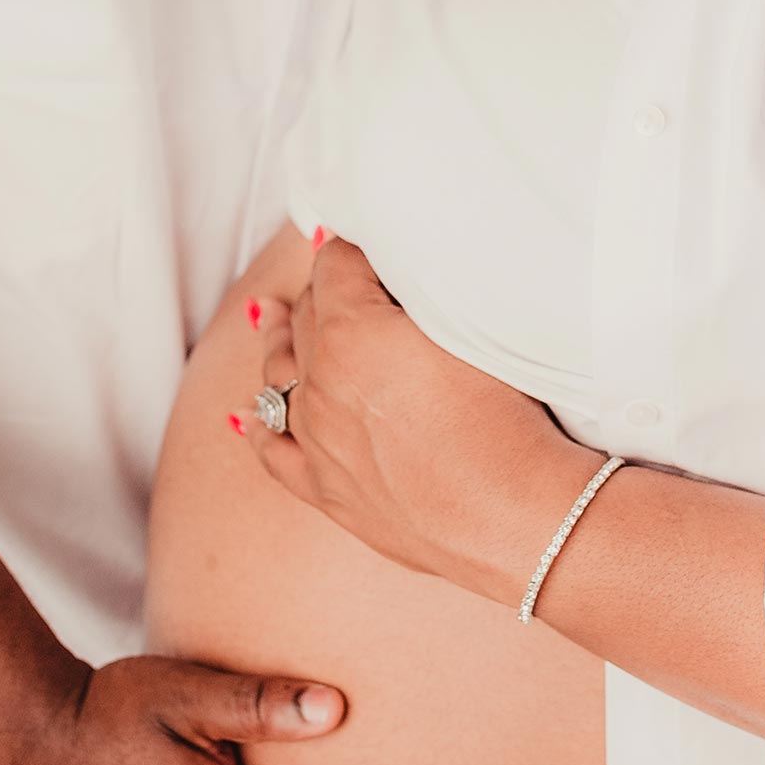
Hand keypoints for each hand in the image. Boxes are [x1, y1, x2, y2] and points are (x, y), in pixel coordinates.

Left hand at [245, 237, 583, 608]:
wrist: (520, 519)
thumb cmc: (511, 420)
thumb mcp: (473, 328)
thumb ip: (425, 289)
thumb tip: (398, 267)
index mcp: (351, 332)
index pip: (336, 264)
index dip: (358, 249)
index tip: (374, 246)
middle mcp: (321, 383)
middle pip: (308, 314)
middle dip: (325, 289)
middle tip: (345, 276)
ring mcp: (317, 440)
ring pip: (278, 376)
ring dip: (278, 341)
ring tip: (270, 316)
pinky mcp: (327, 491)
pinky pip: (273, 452)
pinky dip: (257, 427)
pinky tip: (244, 416)